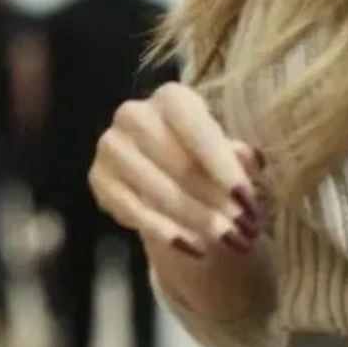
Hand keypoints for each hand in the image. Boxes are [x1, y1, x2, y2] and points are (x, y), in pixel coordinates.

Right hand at [88, 81, 262, 259]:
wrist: (170, 179)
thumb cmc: (206, 161)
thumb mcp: (228, 155)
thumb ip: (238, 157)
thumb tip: (249, 159)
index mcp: (171, 99)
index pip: (193, 125)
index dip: (220, 163)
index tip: (246, 198)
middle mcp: (134, 114)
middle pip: (174, 160)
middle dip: (211, 199)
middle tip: (242, 229)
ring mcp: (111, 146)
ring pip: (154, 188)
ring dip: (193, 218)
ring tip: (225, 241)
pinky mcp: (98, 178)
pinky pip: (131, 210)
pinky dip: (165, 231)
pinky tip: (194, 248)